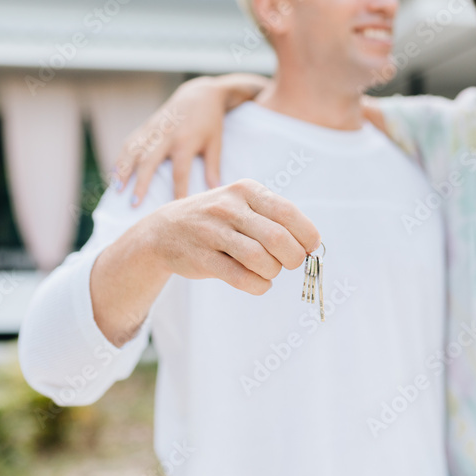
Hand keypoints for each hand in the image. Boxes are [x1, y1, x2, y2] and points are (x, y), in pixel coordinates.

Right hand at [113, 74, 268, 204]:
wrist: (200, 94)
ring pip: (134, 151)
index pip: (180, 172)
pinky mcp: (147, 125)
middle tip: (134, 204)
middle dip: (141, 183)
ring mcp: (154, 129)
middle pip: (149, 162)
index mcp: (186, 141)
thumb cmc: (211, 122)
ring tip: (116, 190)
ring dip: (123, 170)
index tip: (174, 209)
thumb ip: (214, 168)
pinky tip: (114, 173)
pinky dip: (121, 157)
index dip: (177, 191)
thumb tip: (216, 192)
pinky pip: (130, 142)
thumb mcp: (216, 144)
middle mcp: (166, 135)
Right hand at [142, 178, 320, 295]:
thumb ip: (274, 218)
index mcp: (246, 190)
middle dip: (293, 257)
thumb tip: (311, 244)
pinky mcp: (202, 258)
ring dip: (273, 272)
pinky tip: (259, 282)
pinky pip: (241, 278)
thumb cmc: (218, 220)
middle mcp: (229, 207)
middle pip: (278, 238)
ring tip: (269, 271)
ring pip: (260, 259)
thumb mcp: (243, 204)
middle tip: (290, 263)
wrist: (164, 231)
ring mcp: (212, 232)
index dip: (306, 234)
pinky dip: (258, 285)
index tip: (309, 247)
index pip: (288, 212)